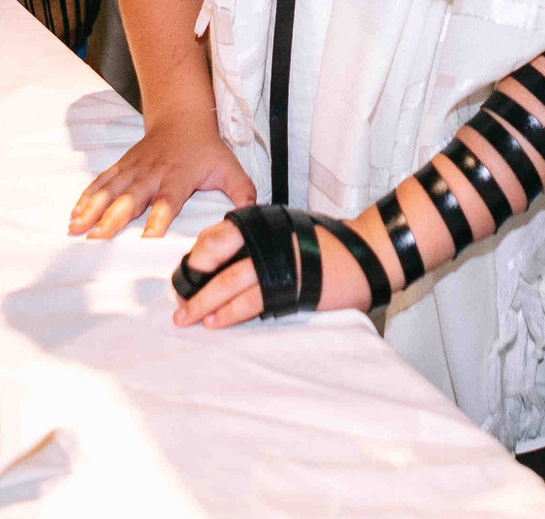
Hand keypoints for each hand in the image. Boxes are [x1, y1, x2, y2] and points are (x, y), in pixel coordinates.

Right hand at [70, 114, 255, 238]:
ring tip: (76, 228)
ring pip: (110, 190)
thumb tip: (252, 215)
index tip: (147, 239)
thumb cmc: (206, 148)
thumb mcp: (229, 167)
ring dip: (92, 209)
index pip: (167, 202)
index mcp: (177, 178)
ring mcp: (134, 169)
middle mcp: (152, 175)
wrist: (182, 115)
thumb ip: (242, 192)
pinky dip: (87, 197)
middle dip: (112, 219)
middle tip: (96, 238)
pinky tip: (74, 214)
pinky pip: (102, 182)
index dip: (158, 220)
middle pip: (130, 199)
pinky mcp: (122, 166)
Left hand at [172, 212, 379, 329]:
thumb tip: (218, 259)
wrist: (365, 251)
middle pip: (214, 259)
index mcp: (260, 222)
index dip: (195, 259)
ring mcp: (276, 262)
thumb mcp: (285, 228)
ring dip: (204, 303)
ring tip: (189, 317)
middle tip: (179, 303)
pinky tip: (216, 321)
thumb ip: (254, 238)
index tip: (185, 277)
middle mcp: (264, 238)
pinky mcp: (289, 286)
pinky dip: (229, 313)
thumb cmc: (325, 240)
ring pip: (227, 283)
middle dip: (192, 284)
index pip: (215, 237)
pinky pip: (251, 302)